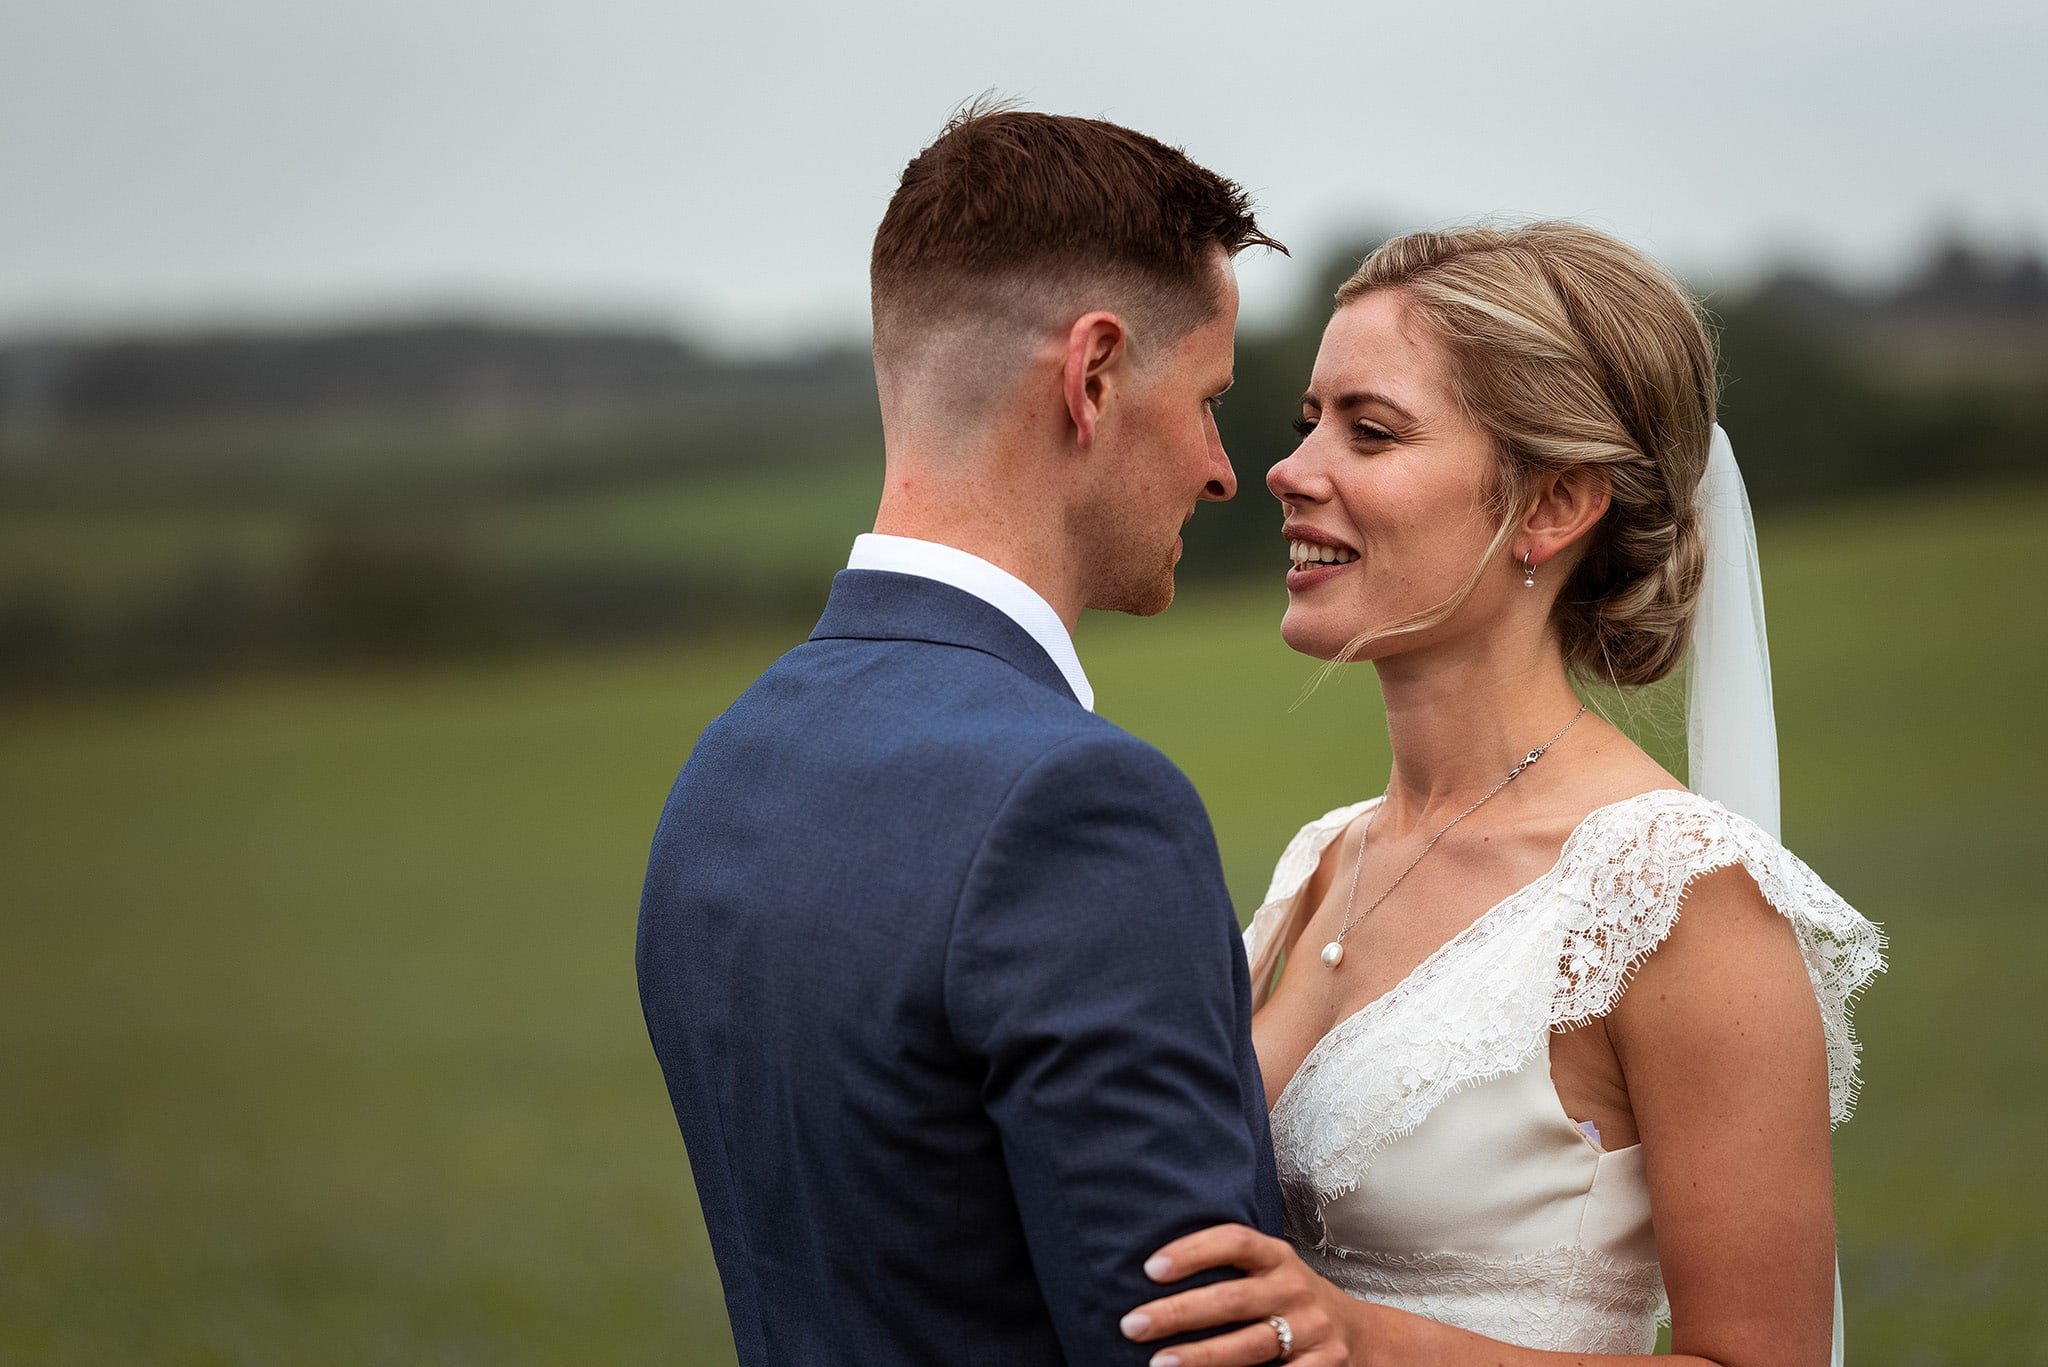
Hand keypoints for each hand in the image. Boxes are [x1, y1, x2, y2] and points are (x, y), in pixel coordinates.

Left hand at [1119, 1223, 1364, 1365]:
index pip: (1233, 1241)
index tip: (1150, 1269)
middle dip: (1179, 1313)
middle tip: (1133, 1325)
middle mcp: (1294, 1288)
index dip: (1192, 1251)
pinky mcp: (1325, 1365)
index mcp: (1276, 1257)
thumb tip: (1151, 1279)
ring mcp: (1311, 1329)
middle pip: (1231, 1299)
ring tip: (1160, 1364)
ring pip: (1249, 1345)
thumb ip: (1227, 1270)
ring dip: (1201, 1357)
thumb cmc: (1290, 1300)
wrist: (1361, 1335)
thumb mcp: (1269, 1273)